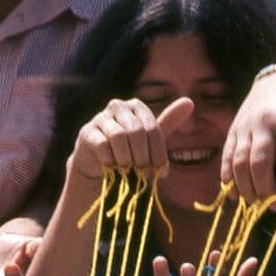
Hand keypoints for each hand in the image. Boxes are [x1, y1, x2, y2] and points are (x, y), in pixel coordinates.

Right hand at [70, 95, 194, 185]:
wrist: (99, 166)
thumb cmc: (130, 152)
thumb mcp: (151, 140)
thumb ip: (169, 123)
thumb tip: (189, 102)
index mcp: (136, 106)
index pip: (153, 128)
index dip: (157, 153)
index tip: (159, 172)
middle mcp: (118, 106)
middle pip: (137, 132)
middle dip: (142, 157)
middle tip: (142, 173)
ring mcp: (100, 117)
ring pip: (119, 136)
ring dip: (126, 159)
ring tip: (127, 171)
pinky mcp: (86, 132)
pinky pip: (103, 145)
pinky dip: (110, 160)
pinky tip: (112, 168)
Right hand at [221, 66, 275, 208]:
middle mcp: (264, 124)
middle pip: (261, 162)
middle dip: (266, 189)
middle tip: (274, 209)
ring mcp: (246, 126)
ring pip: (240, 161)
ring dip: (245, 186)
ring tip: (254, 205)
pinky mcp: (234, 129)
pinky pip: (227, 154)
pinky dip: (227, 176)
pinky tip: (233, 194)